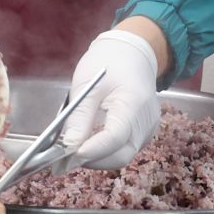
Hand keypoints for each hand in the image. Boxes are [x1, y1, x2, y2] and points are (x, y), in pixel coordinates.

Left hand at [62, 28, 161, 168]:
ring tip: (75, 147)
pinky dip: (105, 150)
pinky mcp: (143, 133)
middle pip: (121, 154)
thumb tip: (70, 146)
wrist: (133, 53)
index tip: (69, 154)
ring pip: (122, 155)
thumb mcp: (88, 84)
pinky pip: (124, 148)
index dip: (93, 150)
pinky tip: (89, 141)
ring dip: (98, 157)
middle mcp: (146, 122)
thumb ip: (80, 116)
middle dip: (93, 160)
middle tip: (66, 156)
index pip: (115, 137)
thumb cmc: (109, 62)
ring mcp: (147, 129)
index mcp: (134, 103)